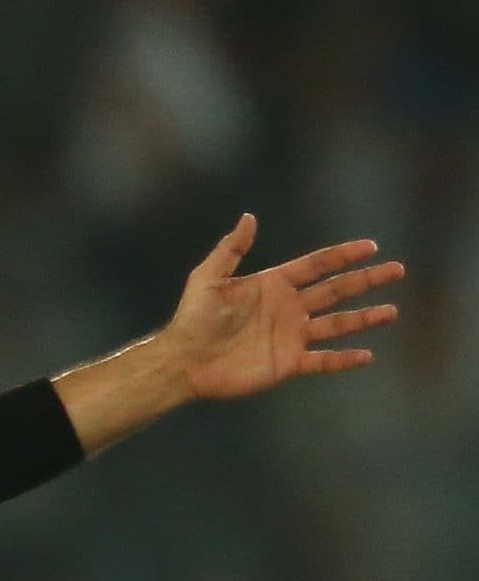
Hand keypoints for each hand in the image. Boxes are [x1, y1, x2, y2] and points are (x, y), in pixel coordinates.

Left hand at [165, 214, 404, 401]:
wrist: (184, 360)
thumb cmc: (192, 318)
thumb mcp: (209, 278)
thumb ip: (231, 249)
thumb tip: (249, 217)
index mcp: (273, 284)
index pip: (316, 266)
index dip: (342, 256)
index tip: (370, 246)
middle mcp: (288, 308)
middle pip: (335, 291)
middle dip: (366, 280)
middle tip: (396, 270)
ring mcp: (290, 336)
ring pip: (337, 324)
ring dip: (364, 318)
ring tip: (391, 311)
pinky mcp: (287, 363)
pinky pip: (323, 361)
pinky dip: (344, 359)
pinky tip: (367, 355)